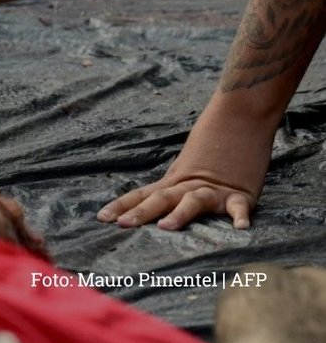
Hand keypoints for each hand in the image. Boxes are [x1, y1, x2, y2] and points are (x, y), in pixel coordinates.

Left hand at [97, 99, 271, 230]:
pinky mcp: (241, 192)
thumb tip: (157, 206)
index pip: (143, 194)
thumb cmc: (214, 140)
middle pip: (161, 199)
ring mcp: (215, 189)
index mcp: (175, 180)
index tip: (101, 218)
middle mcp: (189, 185)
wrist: (239, 113)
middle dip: (140, 213)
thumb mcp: (188, 165)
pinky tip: (240, 228)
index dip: (123, 206)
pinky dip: (240, 216)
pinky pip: (239, 206)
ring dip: (179, 215)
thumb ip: (175, 186)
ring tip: (165, 227)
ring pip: (193, 201)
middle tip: (122, 225)